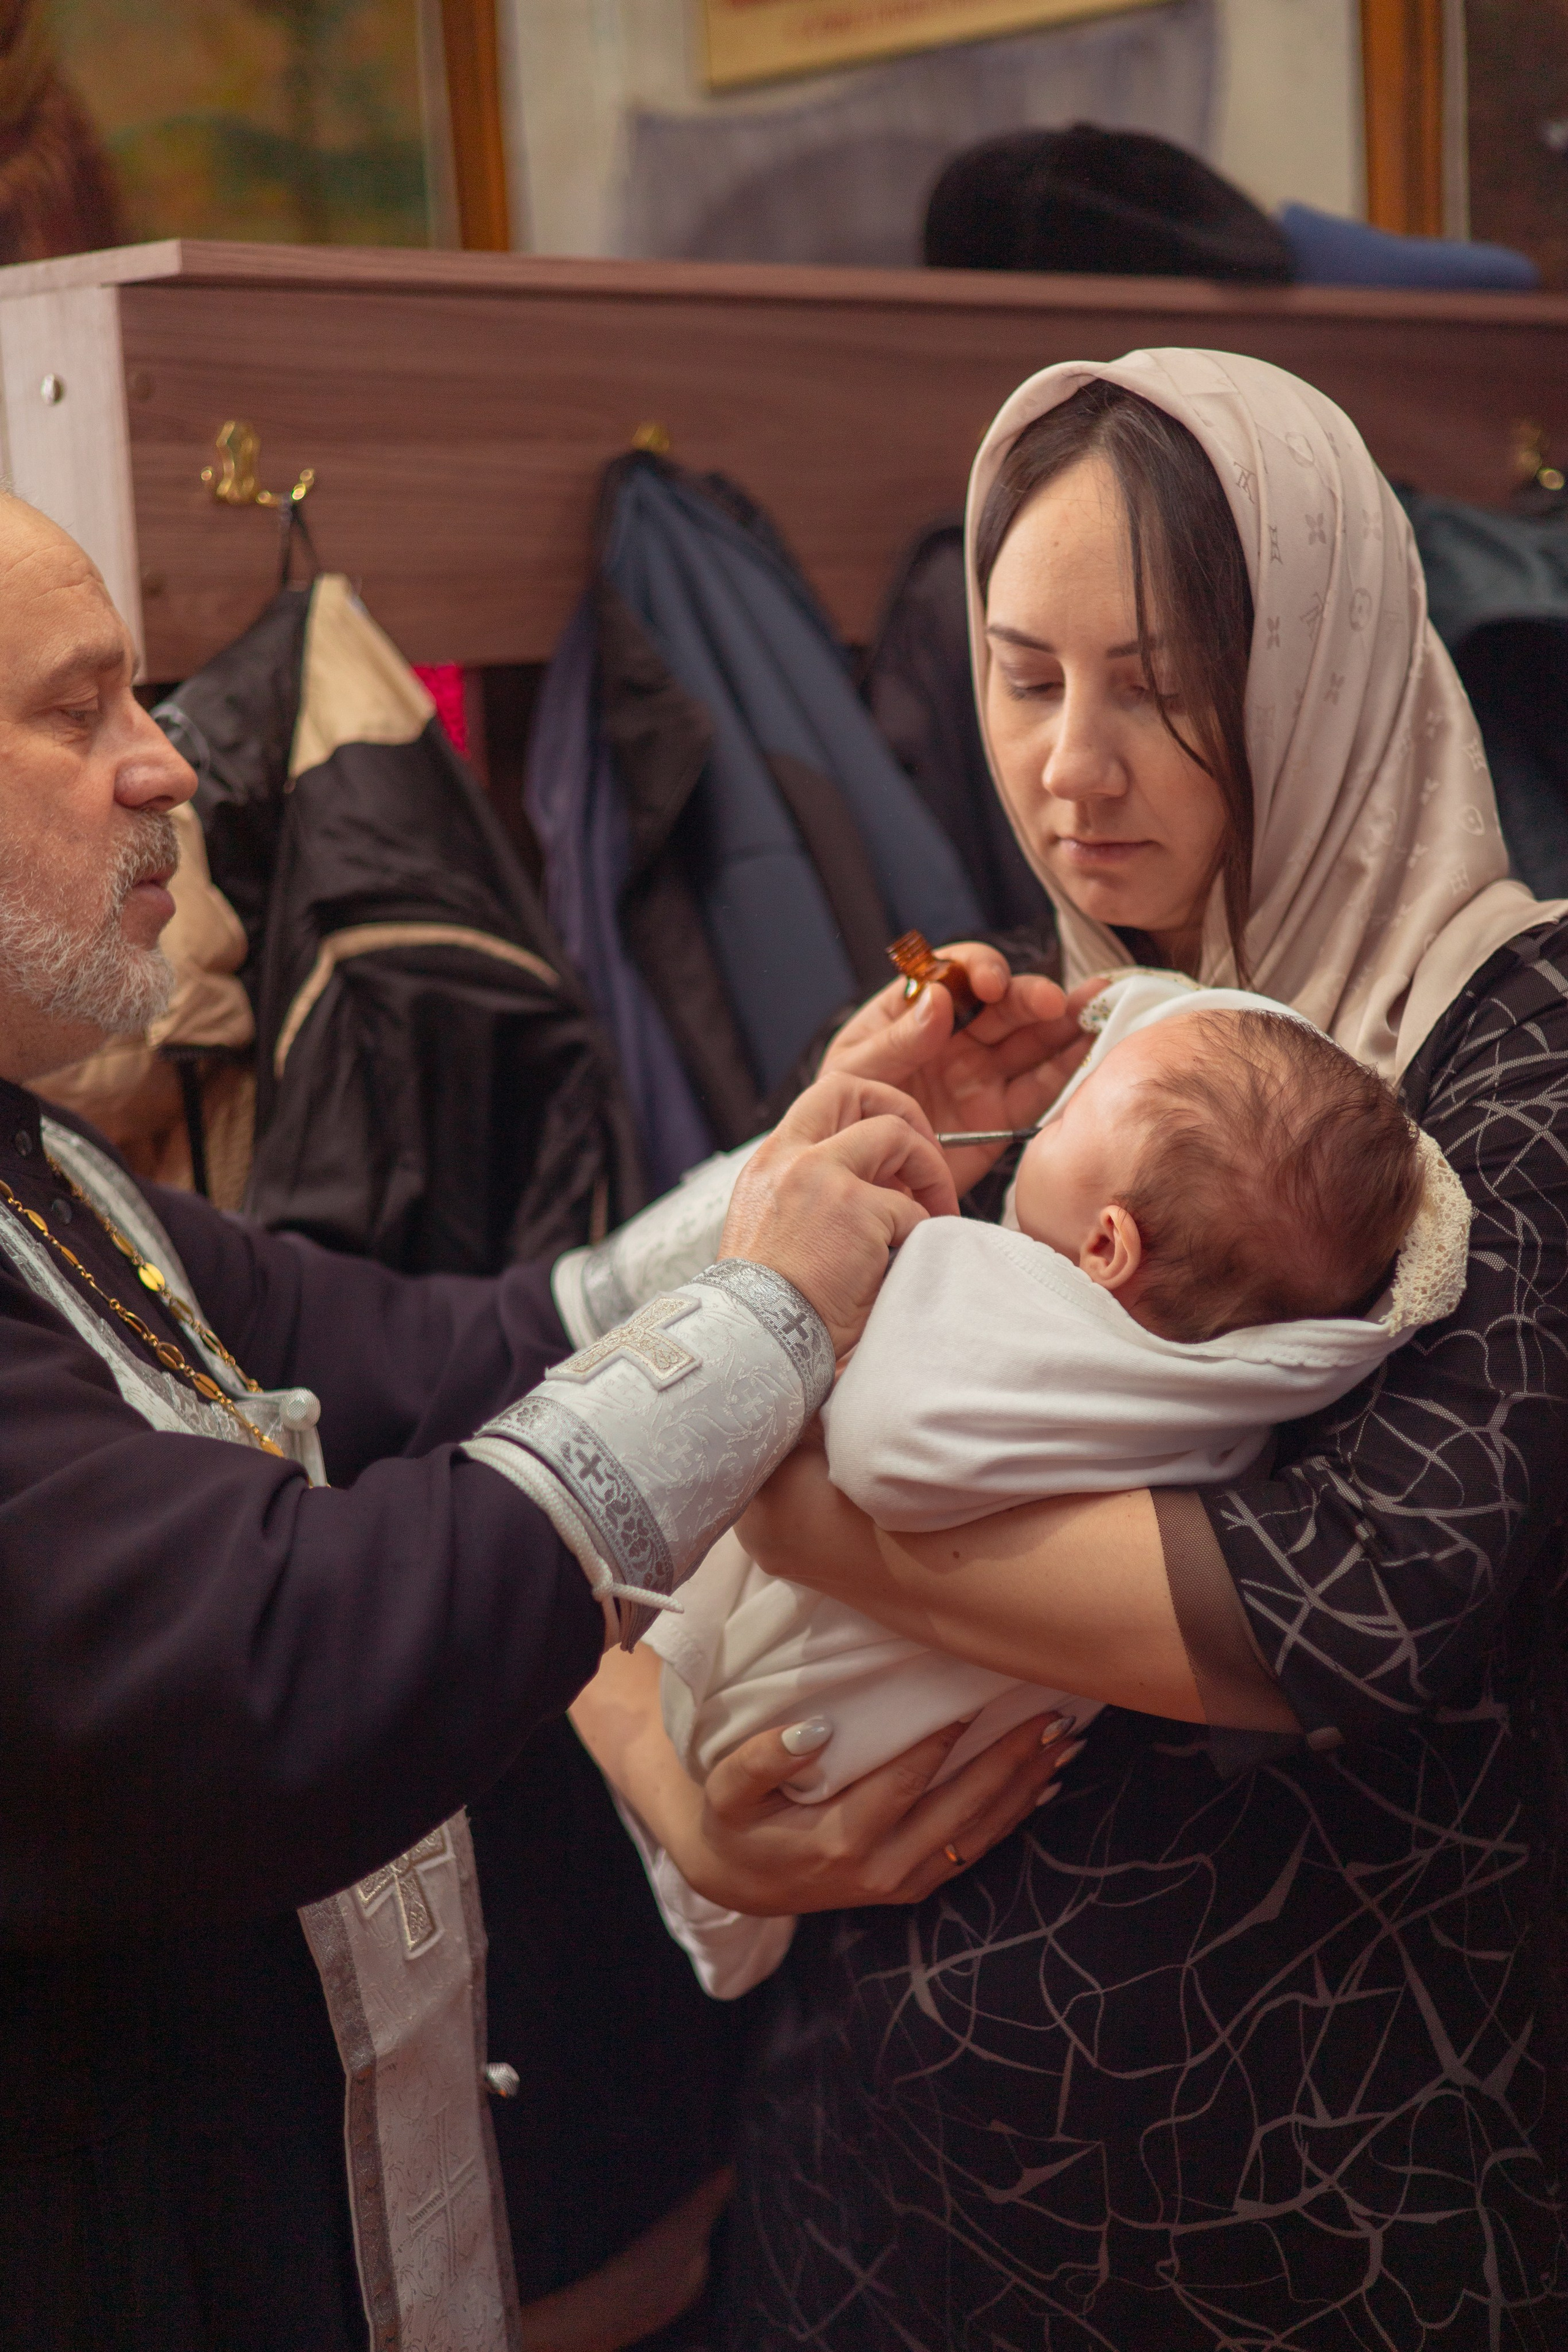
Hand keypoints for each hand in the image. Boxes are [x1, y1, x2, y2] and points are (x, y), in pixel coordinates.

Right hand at [669, 1709, 1078, 1915]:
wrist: (741, 1883)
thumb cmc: (737, 1822)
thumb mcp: (728, 1790)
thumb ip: (762, 1760)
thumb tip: (814, 1730)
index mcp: (838, 1840)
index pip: (904, 1783)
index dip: (941, 1740)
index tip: (976, 1697)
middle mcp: (881, 1868)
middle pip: (960, 1809)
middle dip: (1009, 1760)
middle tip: (1051, 1716)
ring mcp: (903, 1883)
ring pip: (979, 1832)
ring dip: (1025, 1786)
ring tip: (1064, 1742)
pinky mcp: (915, 1886)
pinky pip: (975, 1850)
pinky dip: (1013, 1816)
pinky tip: (1044, 1783)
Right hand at [719, 1072, 957, 1354]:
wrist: (752, 1340)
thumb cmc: (767, 1305)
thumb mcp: (773, 1230)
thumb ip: (812, 1195)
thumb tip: (877, 1186)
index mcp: (770, 1163)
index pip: (821, 1101)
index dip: (866, 1111)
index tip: (889, 1149)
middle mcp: (791, 1157)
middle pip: (855, 1090)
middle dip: (902, 1112)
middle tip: (925, 1155)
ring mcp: (822, 1176)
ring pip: (896, 1138)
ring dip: (929, 1173)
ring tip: (936, 1213)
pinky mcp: (856, 1209)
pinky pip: (913, 1210)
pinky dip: (920, 1235)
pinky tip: (906, 1263)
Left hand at [823, 943, 1106, 1195]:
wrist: (858, 1184)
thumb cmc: (843, 1118)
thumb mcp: (854, 1072)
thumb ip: (895, 1039)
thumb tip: (938, 999)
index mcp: (914, 1013)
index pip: (955, 975)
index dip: (979, 971)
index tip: (989, 985)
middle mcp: (956, 1037)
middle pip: (1004, 1006)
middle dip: (1031, 998)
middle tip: (1052, 1002)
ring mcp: (983, 1075)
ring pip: (1031, 1041)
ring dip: (1065, 1022)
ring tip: (1099, 1006)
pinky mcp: (1002, 1115)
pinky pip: (1040, 1088)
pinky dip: (1068, 1067)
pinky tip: (1093, 1045)